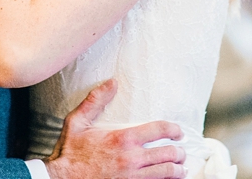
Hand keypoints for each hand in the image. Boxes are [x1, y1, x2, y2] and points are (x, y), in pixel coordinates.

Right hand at [46, 80, 185, 178]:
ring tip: (180, 167)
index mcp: (123, 138)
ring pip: (167, 173)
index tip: (178, 132)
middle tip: (180, 151)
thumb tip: (112, 82)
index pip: (159, 130)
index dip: (174, 130)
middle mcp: (132, 158)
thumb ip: (95, 100)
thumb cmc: (70, 152)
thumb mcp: (77, 122)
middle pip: (169, 153)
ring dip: (178, 169)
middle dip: (179, 152)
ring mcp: (133, 177)